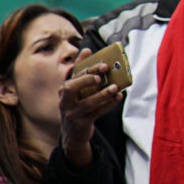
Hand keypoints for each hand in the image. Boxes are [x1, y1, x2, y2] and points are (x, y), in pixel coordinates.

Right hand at [58, 48, 123, 168]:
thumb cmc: (78, 105)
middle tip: (101, 76)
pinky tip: (119, 97)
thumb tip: (86, 50)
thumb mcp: (77, 90)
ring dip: (103, 94)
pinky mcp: (81, 123)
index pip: (73, 76)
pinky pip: (96, 113)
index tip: (102, 64)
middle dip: (86, 80)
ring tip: (116, 87)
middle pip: (70, 88)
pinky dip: (108, 104)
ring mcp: (72, 113)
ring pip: (87, 102)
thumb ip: (81, 71)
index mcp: (64, 90)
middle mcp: (64, 101)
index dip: (86, 68)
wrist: (73, 133)